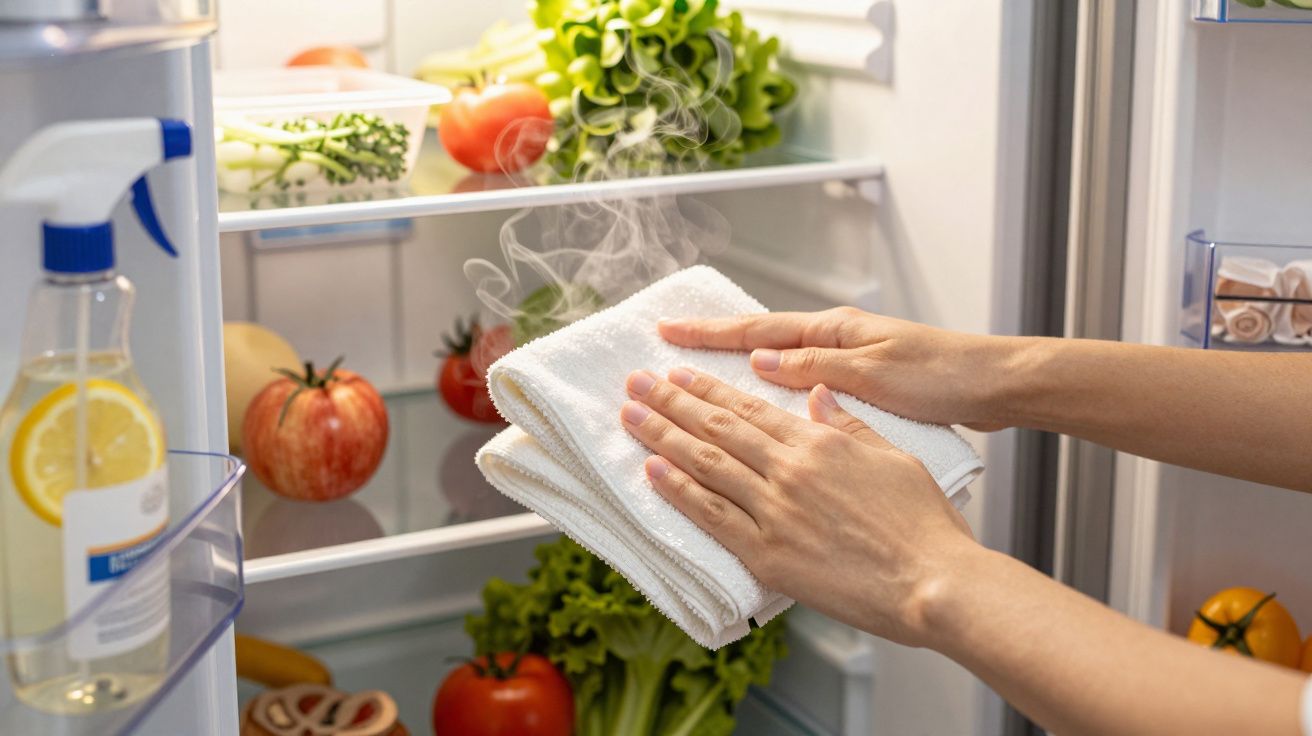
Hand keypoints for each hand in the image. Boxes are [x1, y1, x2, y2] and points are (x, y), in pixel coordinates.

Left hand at [619, 366, 976, 646]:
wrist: (933, 583)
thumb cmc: (924, 526)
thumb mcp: (894, 457)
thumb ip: (850, 425)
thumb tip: (817, 396)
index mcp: (820, 442)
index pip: (748, 407)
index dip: (707, 388)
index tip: (677, 372)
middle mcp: (789, 470)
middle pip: (717, 427)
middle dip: (671, 400)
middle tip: (636, 382)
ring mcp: (774, 511)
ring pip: (705, 464)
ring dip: (661, 436)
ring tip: (630, 415)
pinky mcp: (768, 555)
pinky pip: (711, 516)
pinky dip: (677, 491)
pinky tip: (651, 471)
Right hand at [659, 307, 1025, 430]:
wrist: (996, 386)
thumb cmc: (943, 377)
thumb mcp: (876, 372)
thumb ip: (816, 367)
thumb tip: (759, 360)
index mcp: (834, 332)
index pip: (757, 330)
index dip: (709, 334)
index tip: (667, 332)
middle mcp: (834, 341)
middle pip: (760, 340)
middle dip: (711, 345)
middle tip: (665, 349)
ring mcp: (846, 362)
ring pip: (777, 361)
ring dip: (737, 366)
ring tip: (697, 374)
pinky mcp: (859, 386)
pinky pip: (800, 384)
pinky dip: (772, 389)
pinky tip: (760, 406)